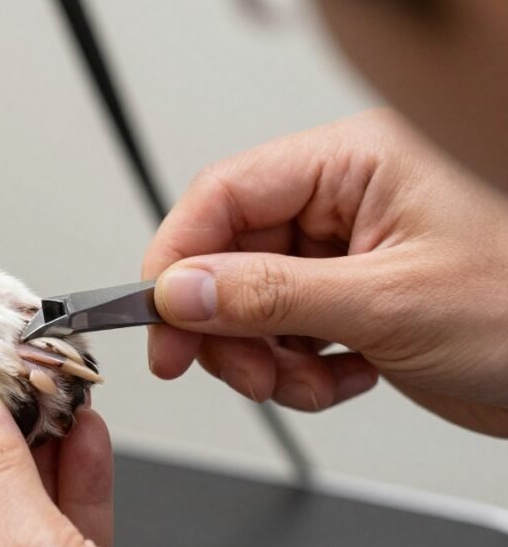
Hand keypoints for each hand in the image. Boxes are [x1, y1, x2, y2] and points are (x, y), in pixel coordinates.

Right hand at [142, 108, 507, 436]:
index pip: (226, 194)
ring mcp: (351, 254)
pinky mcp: (358, 299)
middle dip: (228, 326)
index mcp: (356, 164)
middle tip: (240, 371)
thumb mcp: (389, 302)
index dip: (179, 257)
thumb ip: (270, 294)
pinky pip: (290, 333)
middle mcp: (347, 201)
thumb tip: (181, 290)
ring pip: (255, 304)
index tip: (158, 317)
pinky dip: (301, 370)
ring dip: (266, 357)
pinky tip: (344, 377)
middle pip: (231, 255)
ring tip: (306, 382)